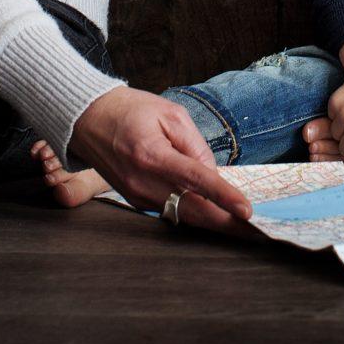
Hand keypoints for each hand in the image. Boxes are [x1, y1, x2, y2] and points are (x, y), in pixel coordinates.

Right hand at [67, 87, 253, 231]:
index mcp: (152, 155)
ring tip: (241, 224)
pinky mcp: (135, 201)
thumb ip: (195, 145)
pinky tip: (213, 209)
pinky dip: (193, 210)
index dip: (224, 197)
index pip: (196, 181)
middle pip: (192, 211)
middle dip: (226, 224)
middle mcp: (142, 182)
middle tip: (255, 233)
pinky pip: (170, 209)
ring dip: (212, 219)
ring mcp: (137, 196)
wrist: (88, 119)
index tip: (246, 211)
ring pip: (183, 214)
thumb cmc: (130, 111)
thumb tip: (212, 175)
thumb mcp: (170, 114)